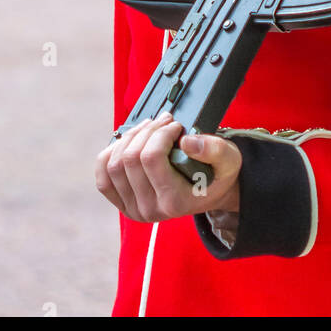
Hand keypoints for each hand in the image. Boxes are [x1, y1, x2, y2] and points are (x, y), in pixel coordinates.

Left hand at [95, 114, 241, 222]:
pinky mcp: (123, 203)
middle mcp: (150, 210)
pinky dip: (109, 155)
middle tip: (163, 121)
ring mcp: (133, 209)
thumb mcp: (228, 159)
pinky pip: (103, 178)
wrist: (210, 192)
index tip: (175, 124)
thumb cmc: (218, 173)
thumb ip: (213, 149)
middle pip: (130, 159)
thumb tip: (186, 141)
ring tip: (148, 128)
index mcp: (174, 202)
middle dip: (146, 131)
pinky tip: (127, 143)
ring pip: (114, 165)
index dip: (161, 132)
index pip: (151, 158)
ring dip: (129, 138)